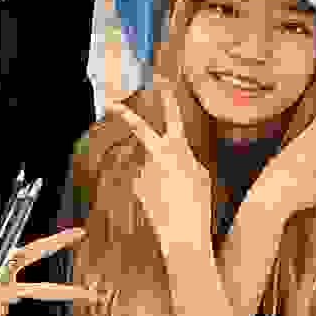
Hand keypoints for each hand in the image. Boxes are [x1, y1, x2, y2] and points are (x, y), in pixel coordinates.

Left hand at [106, 82, 215, 261]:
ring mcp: (142, 171)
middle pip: (139, 129)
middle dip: (126, 114)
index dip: (168, 98)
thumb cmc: (199, 205)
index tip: (161, 81)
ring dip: (161, 179)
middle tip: (112, 102)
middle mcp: (156, 155)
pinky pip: (146, 184)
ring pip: (151, 168)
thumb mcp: (202, 176)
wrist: (182, 234)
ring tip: (175, 198)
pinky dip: (155, 192)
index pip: (173, 117)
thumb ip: (188, 160)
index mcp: (178, 149)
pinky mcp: (135, 188)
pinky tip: (165, 205)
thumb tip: (177, 157)